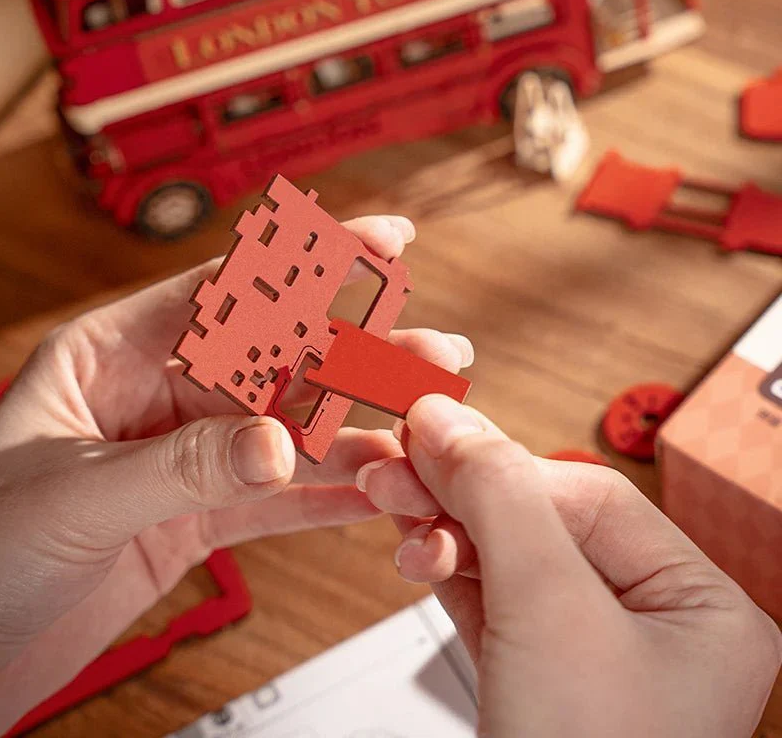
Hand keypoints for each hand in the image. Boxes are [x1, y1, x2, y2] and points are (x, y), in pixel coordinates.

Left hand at [0, 216, 472, 734]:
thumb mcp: (74, 492)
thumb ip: (182, 467)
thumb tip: (276, 447)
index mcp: (118, 353)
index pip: (228, 291)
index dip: (310, 261)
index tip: (381, 240)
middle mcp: (164, 395)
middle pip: (282, 365)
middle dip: (361, 357)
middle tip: (432, 354)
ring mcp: (190, 456)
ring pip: (293, 434)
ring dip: (360, 429)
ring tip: (425, 425)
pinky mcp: (202, 516)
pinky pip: (279, 499)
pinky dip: (331, 497)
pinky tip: (378, 489)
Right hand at [359, 396, 781, 737]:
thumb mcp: (546, 608)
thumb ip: (499, 497)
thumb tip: (451, 419)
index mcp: (697, 606)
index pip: (585, 497)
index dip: (502, 465)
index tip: (433, 434)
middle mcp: (648, 625)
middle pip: (538, 519)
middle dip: (460, 493)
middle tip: (397, 464)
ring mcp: (585, 652)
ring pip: (504, 553)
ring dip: (443, 527)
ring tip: (393, 508)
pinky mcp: (532, 672)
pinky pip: (486, 594)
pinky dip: (444, 566)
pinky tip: (414, 550)